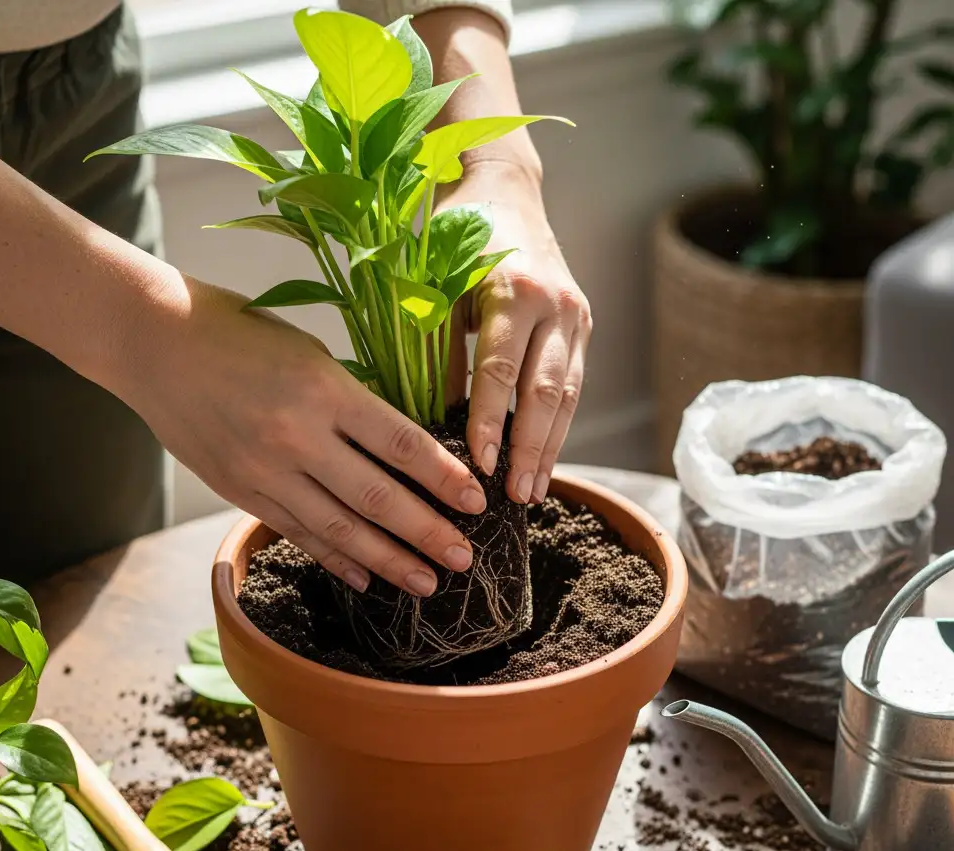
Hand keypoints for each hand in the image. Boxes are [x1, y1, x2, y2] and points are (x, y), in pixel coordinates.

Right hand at [124, 279, 486, 596]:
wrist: (153, 343)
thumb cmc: (240, 335)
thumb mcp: (310, 353)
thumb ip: (353, 403)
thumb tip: (404, 452)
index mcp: (323, 389)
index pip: (400, 445)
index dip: (443, 478)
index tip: (476, 502)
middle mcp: (296, 436)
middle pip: (377, 498)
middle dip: (427, 533)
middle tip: (463, 559)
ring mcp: (264, 470)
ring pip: (339, 529)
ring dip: (389, 561)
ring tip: (426, 583)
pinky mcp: (239, 490)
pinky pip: (297, 533)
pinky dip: (335, 559)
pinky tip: (366, 578)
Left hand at [443, 162, 591, 504]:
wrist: (504, 187)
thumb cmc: (458, 233)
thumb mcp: (437, 284)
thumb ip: (438, 347)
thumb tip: (436, 419)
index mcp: (515, 290)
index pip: (501, 371)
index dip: (490, 422)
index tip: (478, 466)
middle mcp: (556, 305)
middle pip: (545, 392)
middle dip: (530, 448)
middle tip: (515, 495)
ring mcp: (576, 316)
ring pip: (567, 395)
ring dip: (551, 447)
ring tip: (534, 492)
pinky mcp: (583, 327)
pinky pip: (573, 386)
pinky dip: (558, 426)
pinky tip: (544, 458)